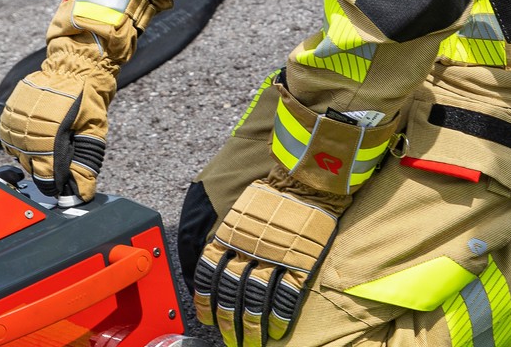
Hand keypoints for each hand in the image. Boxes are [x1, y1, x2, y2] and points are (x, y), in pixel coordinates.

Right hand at [0, 53, 112, 201]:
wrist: (73, 64)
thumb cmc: (87, 97)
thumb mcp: (94, 131)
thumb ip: (86, 163)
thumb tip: (82, 193)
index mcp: (48, 137)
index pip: (44, 179)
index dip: (55, 185)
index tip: (63, 186)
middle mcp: (27, 131)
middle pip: (32, 168)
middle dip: (47, 167)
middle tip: (62, 152)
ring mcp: (15, 121)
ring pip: (20, 155)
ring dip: (33, 154)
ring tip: (51, 137)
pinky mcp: (9, 112)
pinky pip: (10, 140)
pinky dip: (22, 142)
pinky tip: (38, 132)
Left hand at [194, 180, 337, 346]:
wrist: (305, 179)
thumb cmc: (273, 193)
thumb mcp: (242, 209)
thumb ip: (231, 234)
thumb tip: (219, 256)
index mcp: (232, 233)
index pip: (210, 272)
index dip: (206, 299)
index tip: (206, 317)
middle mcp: (249, 246)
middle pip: (231, 292)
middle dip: (228, 321)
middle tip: (229, 339)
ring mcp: (274, 256)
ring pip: (256, 299)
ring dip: (252, 326)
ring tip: (251, 343)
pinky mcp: (298, 262)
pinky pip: (285, 296)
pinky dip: (280, 317)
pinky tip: (277, 331)